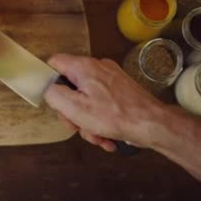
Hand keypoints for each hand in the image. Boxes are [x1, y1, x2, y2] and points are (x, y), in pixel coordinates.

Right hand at [44, 54, 167, 151]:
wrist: (152, 124)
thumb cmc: (112, 116)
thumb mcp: (74, 108)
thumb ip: (54, 94)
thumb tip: (48, 89)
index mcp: (83, 67)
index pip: (55, 63)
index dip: (48, 80)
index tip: (53, 100)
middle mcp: (97, 67)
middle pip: (71, 86)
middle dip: (71, 111)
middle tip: (76, 127)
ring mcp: (111, 78)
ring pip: (86, 98)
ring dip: (87, 121)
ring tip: (97, 137)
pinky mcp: (121, 90)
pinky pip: (102, 103)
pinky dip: (101, 121)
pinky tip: (106, 138)